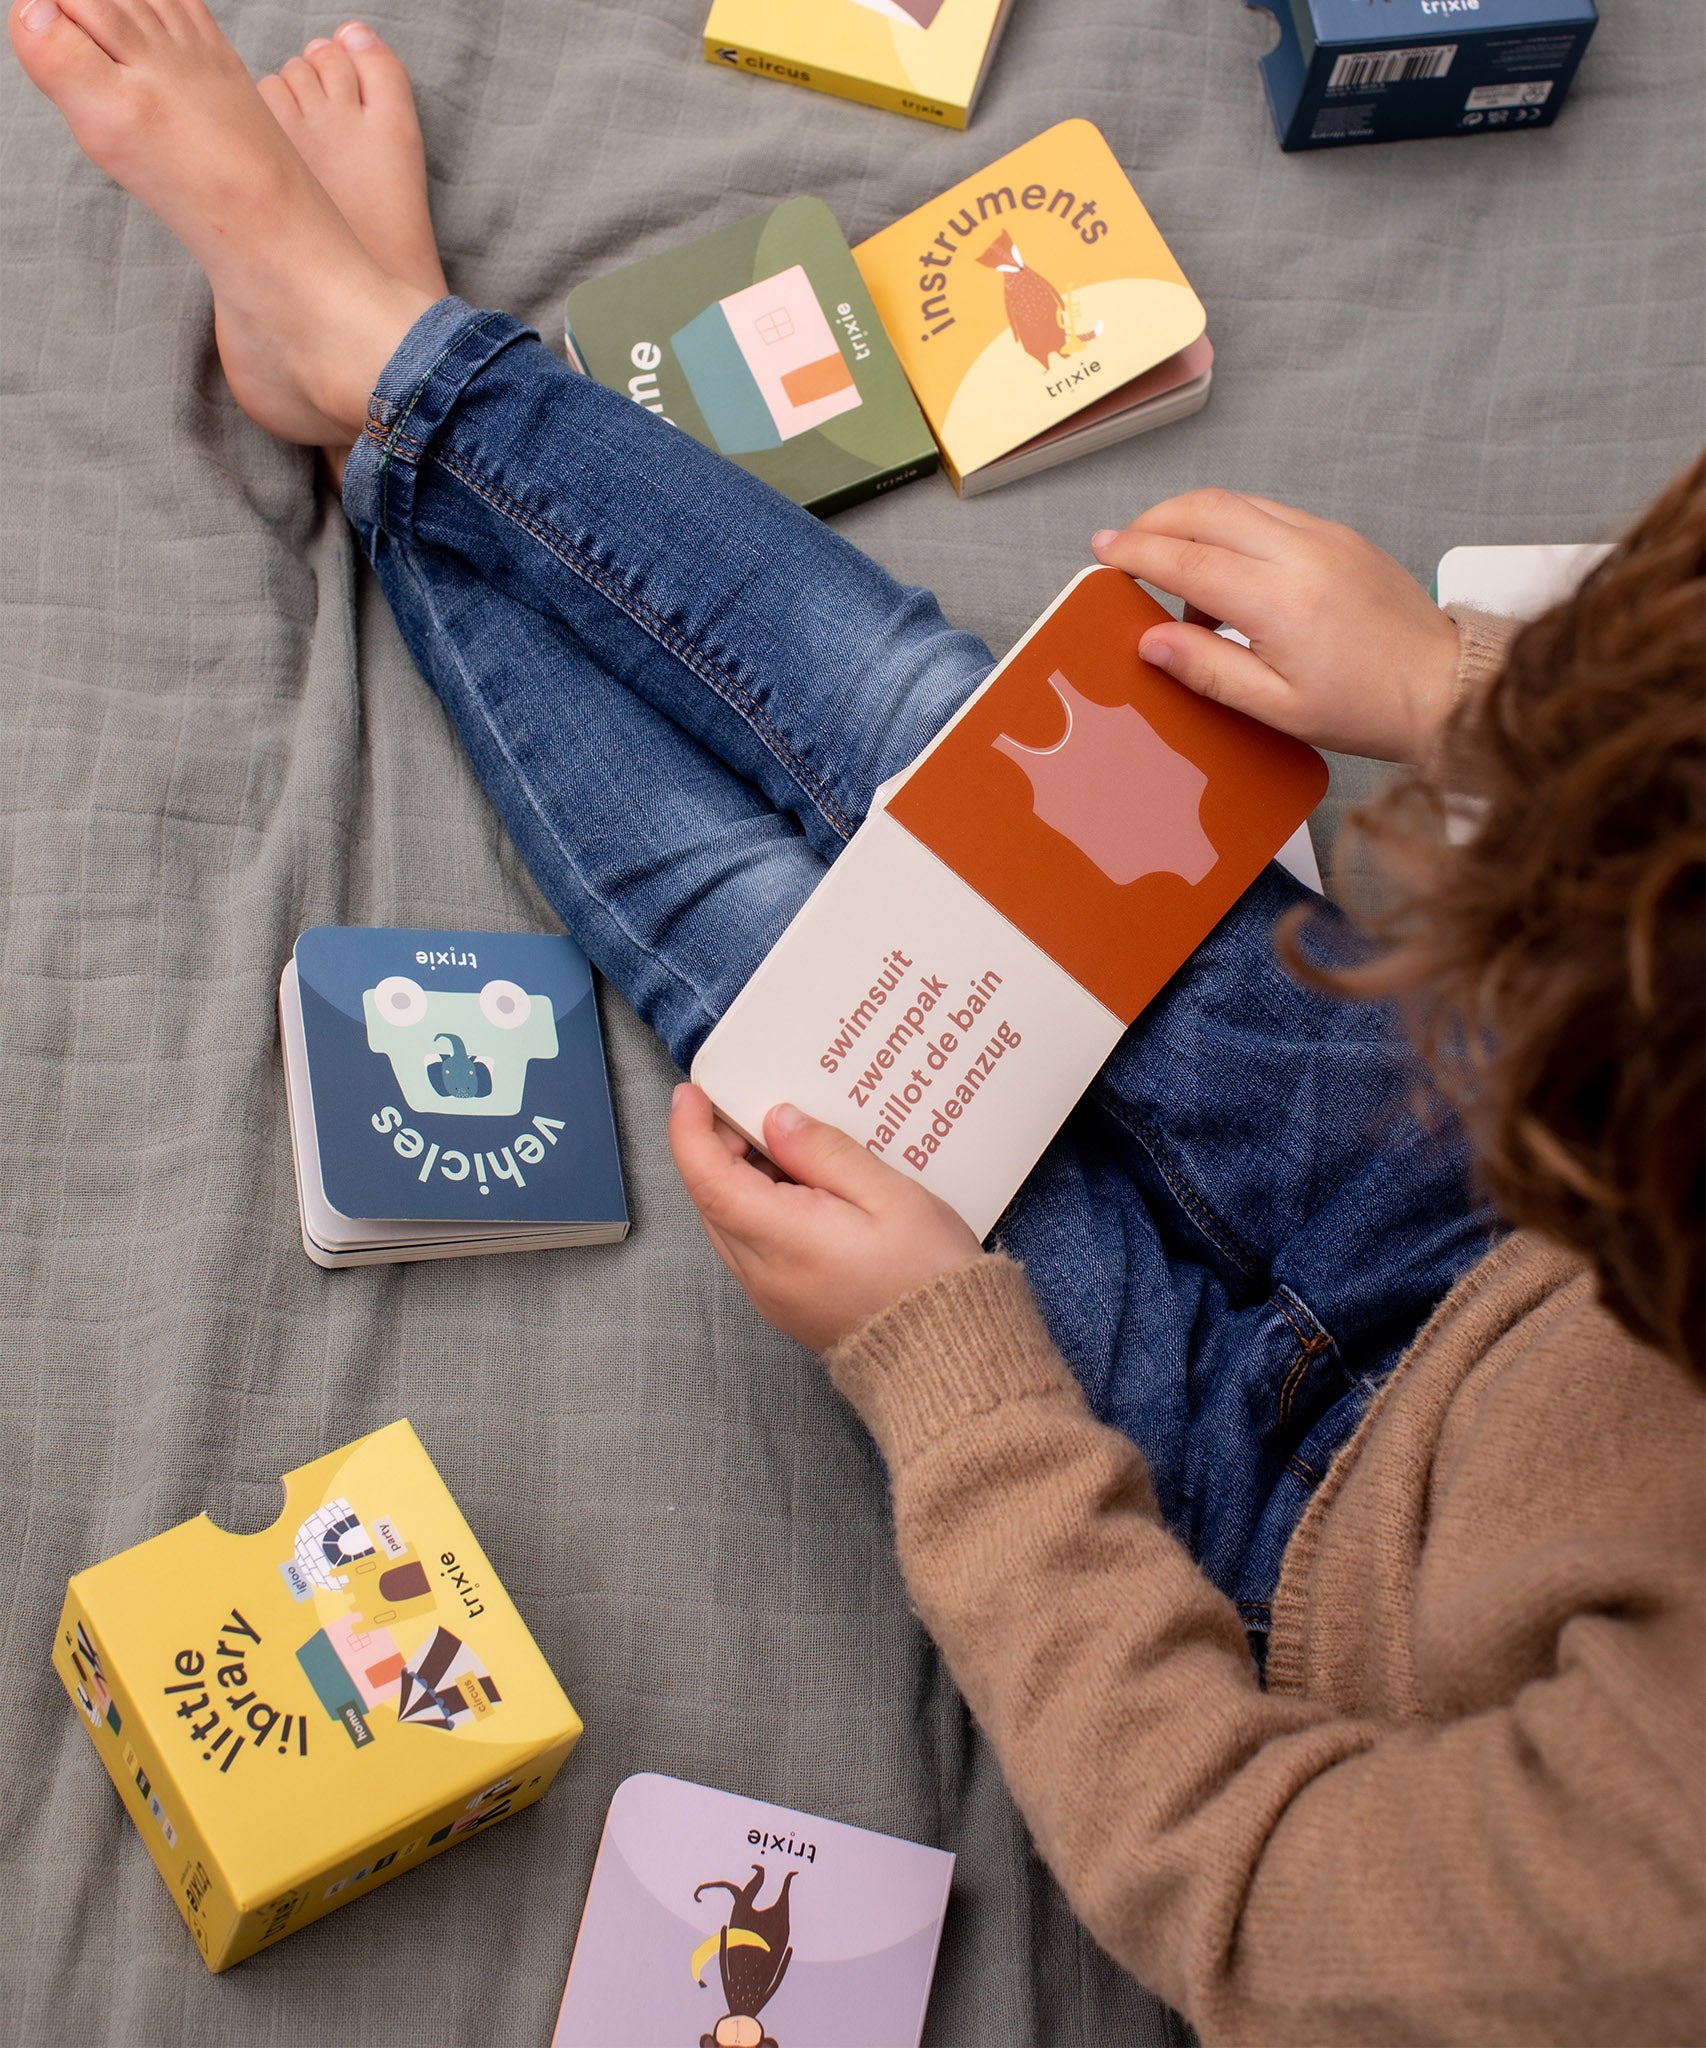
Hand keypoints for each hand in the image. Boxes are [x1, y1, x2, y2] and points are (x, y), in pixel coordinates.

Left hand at [667, 1084, 983, 1352]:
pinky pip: (752, 1246)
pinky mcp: (785, 1304)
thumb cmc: (929, 1277)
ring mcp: (770, 1294)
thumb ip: (826, 1153)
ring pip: (729, 1223)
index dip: (690, 1131)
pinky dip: (760, 1208)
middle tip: (754, 1108)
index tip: (693, 1095)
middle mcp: (763, 1273)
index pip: (708, 1179)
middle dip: (718, 1147)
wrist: (947, 1357)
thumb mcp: (890, 1196)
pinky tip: (804, 1188)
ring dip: (740, 1179)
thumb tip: (778, 1121)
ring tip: (788, 1144)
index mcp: (784, 1240)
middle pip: (712, 1199)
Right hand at [1091, 488, 1460, 762]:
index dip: (1137, 553)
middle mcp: (1302, 553)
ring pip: (1237, 503)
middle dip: (1154, 521)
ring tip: (1174, 573)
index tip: (1103, 552)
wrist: (1443, 686)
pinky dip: (1230, 530)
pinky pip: (1268, 514)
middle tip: (1124, 548)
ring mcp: (1324, 536)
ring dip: (1191, 522)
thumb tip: (1151, 641)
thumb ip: (1207, 669)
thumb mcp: (1276, 707)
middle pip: (1206, 509)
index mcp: (1280, 600)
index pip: (1187, 560)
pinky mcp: (1338, 535)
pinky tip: (1226, 576)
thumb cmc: (1367, 707)